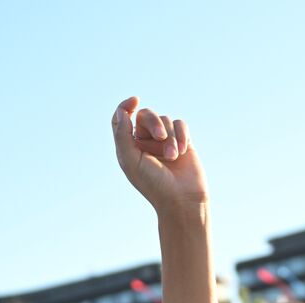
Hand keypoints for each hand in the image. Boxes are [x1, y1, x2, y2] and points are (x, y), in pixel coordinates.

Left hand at [110, 96, 206, 213]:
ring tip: (173, 156)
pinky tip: (183, 151)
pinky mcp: (183, 141)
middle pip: (145, 115)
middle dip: (154, 122)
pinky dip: (182, 135)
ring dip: (170, 137)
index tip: (134, 101)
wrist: (182, 199)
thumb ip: (122, 136)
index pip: (121, 120)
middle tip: (161, 137)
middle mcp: (145, 142)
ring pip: (165, 119)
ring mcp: (165, 141)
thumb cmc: (154, 184)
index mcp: (129, 147)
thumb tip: (122, 112)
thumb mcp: (130, 161)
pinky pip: (180, 124)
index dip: (125, 107)